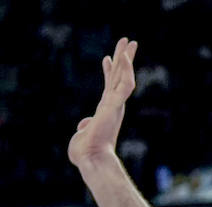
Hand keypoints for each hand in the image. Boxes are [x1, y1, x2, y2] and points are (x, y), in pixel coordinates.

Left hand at [69, 37, 136, 169]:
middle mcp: (112, 105)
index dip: (108, 72)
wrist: (90, 159)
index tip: (106, 58)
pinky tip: (125, 57)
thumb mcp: (81, 136)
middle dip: (123, 58)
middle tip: (128, 42)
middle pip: (119, 76)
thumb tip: (83, 125)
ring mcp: (115, 105)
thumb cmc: (85, 153)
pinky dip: (127, 70)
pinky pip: (126, 85)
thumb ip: (84, 127)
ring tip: (130, 41)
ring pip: (125, 76)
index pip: (108, 87)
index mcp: (105, 111)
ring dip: (127, 58)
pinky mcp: (116, 106)